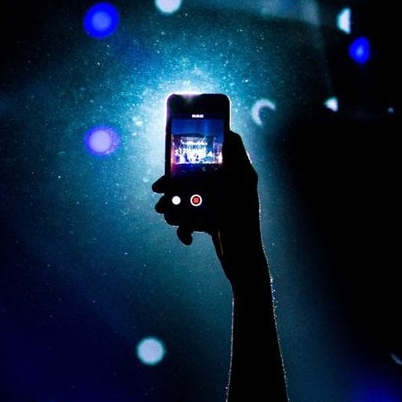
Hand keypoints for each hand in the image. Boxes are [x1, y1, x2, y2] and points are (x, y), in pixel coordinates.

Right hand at [152, 129, 260, 262]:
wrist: (243, 264)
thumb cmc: (243, 229)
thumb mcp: (237, 192)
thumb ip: (232, 165)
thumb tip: (228, 136)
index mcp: (240, 175)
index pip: (225, 146)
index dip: (206, 139)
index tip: (185, 139)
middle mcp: (231, 185)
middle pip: (198, 173)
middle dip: (175, 183)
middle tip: (158, 188)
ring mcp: (221, 203)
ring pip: (191, 195)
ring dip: (174, 206)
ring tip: (165, 215)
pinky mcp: (214, 219)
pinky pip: (193, 216)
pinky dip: (185, 226)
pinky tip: (187, 237)